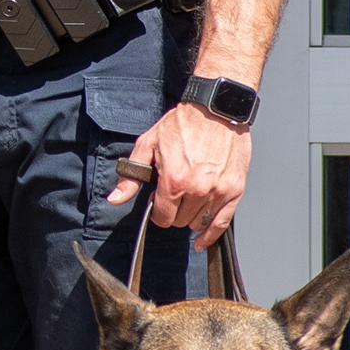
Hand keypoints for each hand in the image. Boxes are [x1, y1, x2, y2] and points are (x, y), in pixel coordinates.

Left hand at [108, 98, 254, 249]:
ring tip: (190, 201)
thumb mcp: (148, 144)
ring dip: (192, 217)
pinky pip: (222, 222)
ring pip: (199, 223)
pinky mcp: (234, 190)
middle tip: (176, 196)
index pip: (163, 217)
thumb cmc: (183, 123)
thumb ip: (131, 176)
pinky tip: (203, 239)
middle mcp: (197, 190)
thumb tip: (115, 199)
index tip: (160, 204)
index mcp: (174, 181)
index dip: (159, 212)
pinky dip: (212, 234)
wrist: (215, 110)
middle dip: (174, 212)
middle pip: (180, 221)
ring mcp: (217, 192)